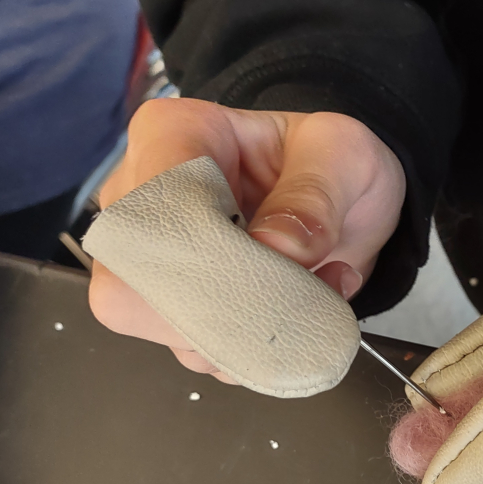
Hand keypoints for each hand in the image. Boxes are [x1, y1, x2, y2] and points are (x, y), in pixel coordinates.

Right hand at [90, 97, 404, 380]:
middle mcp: (139, 196)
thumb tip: (279, 245)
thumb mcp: (344, 155)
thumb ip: (315, 194)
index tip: (274, 259)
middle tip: (301, 287)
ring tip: (317, 289)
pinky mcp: (176, 309)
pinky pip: (199, 350)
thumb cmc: (332, 163)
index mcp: (172, 133)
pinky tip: (301, 311)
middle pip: (134, 279)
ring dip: (251, 330)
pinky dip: (258, 348)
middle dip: (226, 304)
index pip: (154, 200)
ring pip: (163, 326)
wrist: (348, 206)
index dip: (209, 247)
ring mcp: (149, 260)